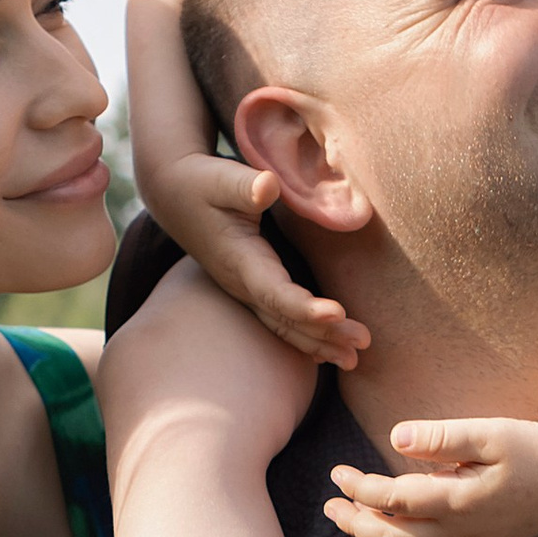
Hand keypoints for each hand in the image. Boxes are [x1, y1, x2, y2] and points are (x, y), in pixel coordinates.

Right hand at [149, 151, 369, 370]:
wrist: (175, 196)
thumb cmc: (201, 184)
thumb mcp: (220, 178)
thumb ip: (244, 185)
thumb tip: (268, 186)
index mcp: (239, 260)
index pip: (274, 292)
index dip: (305, 307)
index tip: (337, 313)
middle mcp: (242, 284)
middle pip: (286, 319)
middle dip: (324, 335)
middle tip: (362, 343)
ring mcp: (246, 291)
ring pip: (284, 326)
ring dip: (319, 343)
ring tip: (354, 358)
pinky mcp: (252, 289)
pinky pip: (280, 321)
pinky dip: (305, 338)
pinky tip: (329, 351)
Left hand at [324, 413, 537, 536]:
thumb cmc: (535, 448)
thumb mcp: (490, 432)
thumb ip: (442, 437)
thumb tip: (396, 437)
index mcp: (457, 502)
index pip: (393, 500)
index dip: (359, 488)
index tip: (337, 472)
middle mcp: (459, 531)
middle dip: (355, 523)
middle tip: (329, 507)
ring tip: (350, 520)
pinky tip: (392, 530)